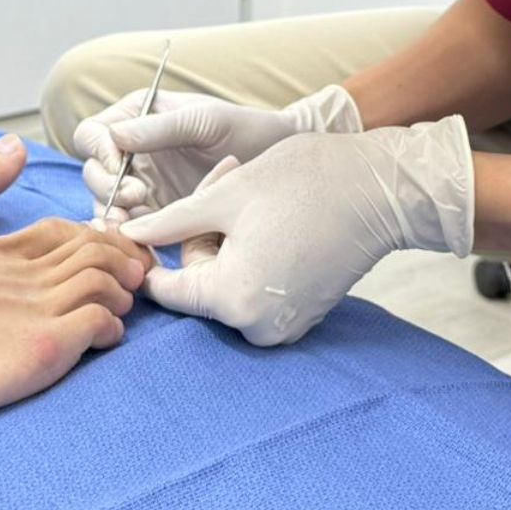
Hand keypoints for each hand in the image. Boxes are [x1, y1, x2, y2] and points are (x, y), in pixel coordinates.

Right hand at [74, 84, 360, 222]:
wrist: (277, 159)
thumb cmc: (244, 129)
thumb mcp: (205, 122)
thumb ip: (160, 129)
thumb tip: (114, 136)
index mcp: (135, 118)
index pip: (93, 133)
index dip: (99, 150)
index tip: (120, 164)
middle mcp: (132, 152)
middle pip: (94, 172)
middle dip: (108, 186)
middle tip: (137, 196)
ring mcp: (142, 183)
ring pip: (106, 203)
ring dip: (115, 214)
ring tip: (136, 223)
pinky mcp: (157, 214)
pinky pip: (131, 226)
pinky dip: (130, 236)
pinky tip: (141, 243)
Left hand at [118, 116, 474, 345]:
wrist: (382, 189)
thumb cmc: (304, 183)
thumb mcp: (226, 195)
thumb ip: (170, 222)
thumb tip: (127, 236)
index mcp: (231, 299)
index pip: (165, 289)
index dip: (152, 251)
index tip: (151, 216)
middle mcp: (257, 326)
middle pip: (198, 285)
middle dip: (200, 236)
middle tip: (219, 185)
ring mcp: (284, 325)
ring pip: (227, 284)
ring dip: (226, 243)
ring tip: (247, 198)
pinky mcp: (303, 315)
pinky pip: (257, 290)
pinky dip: (252, 258)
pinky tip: (271, 221)